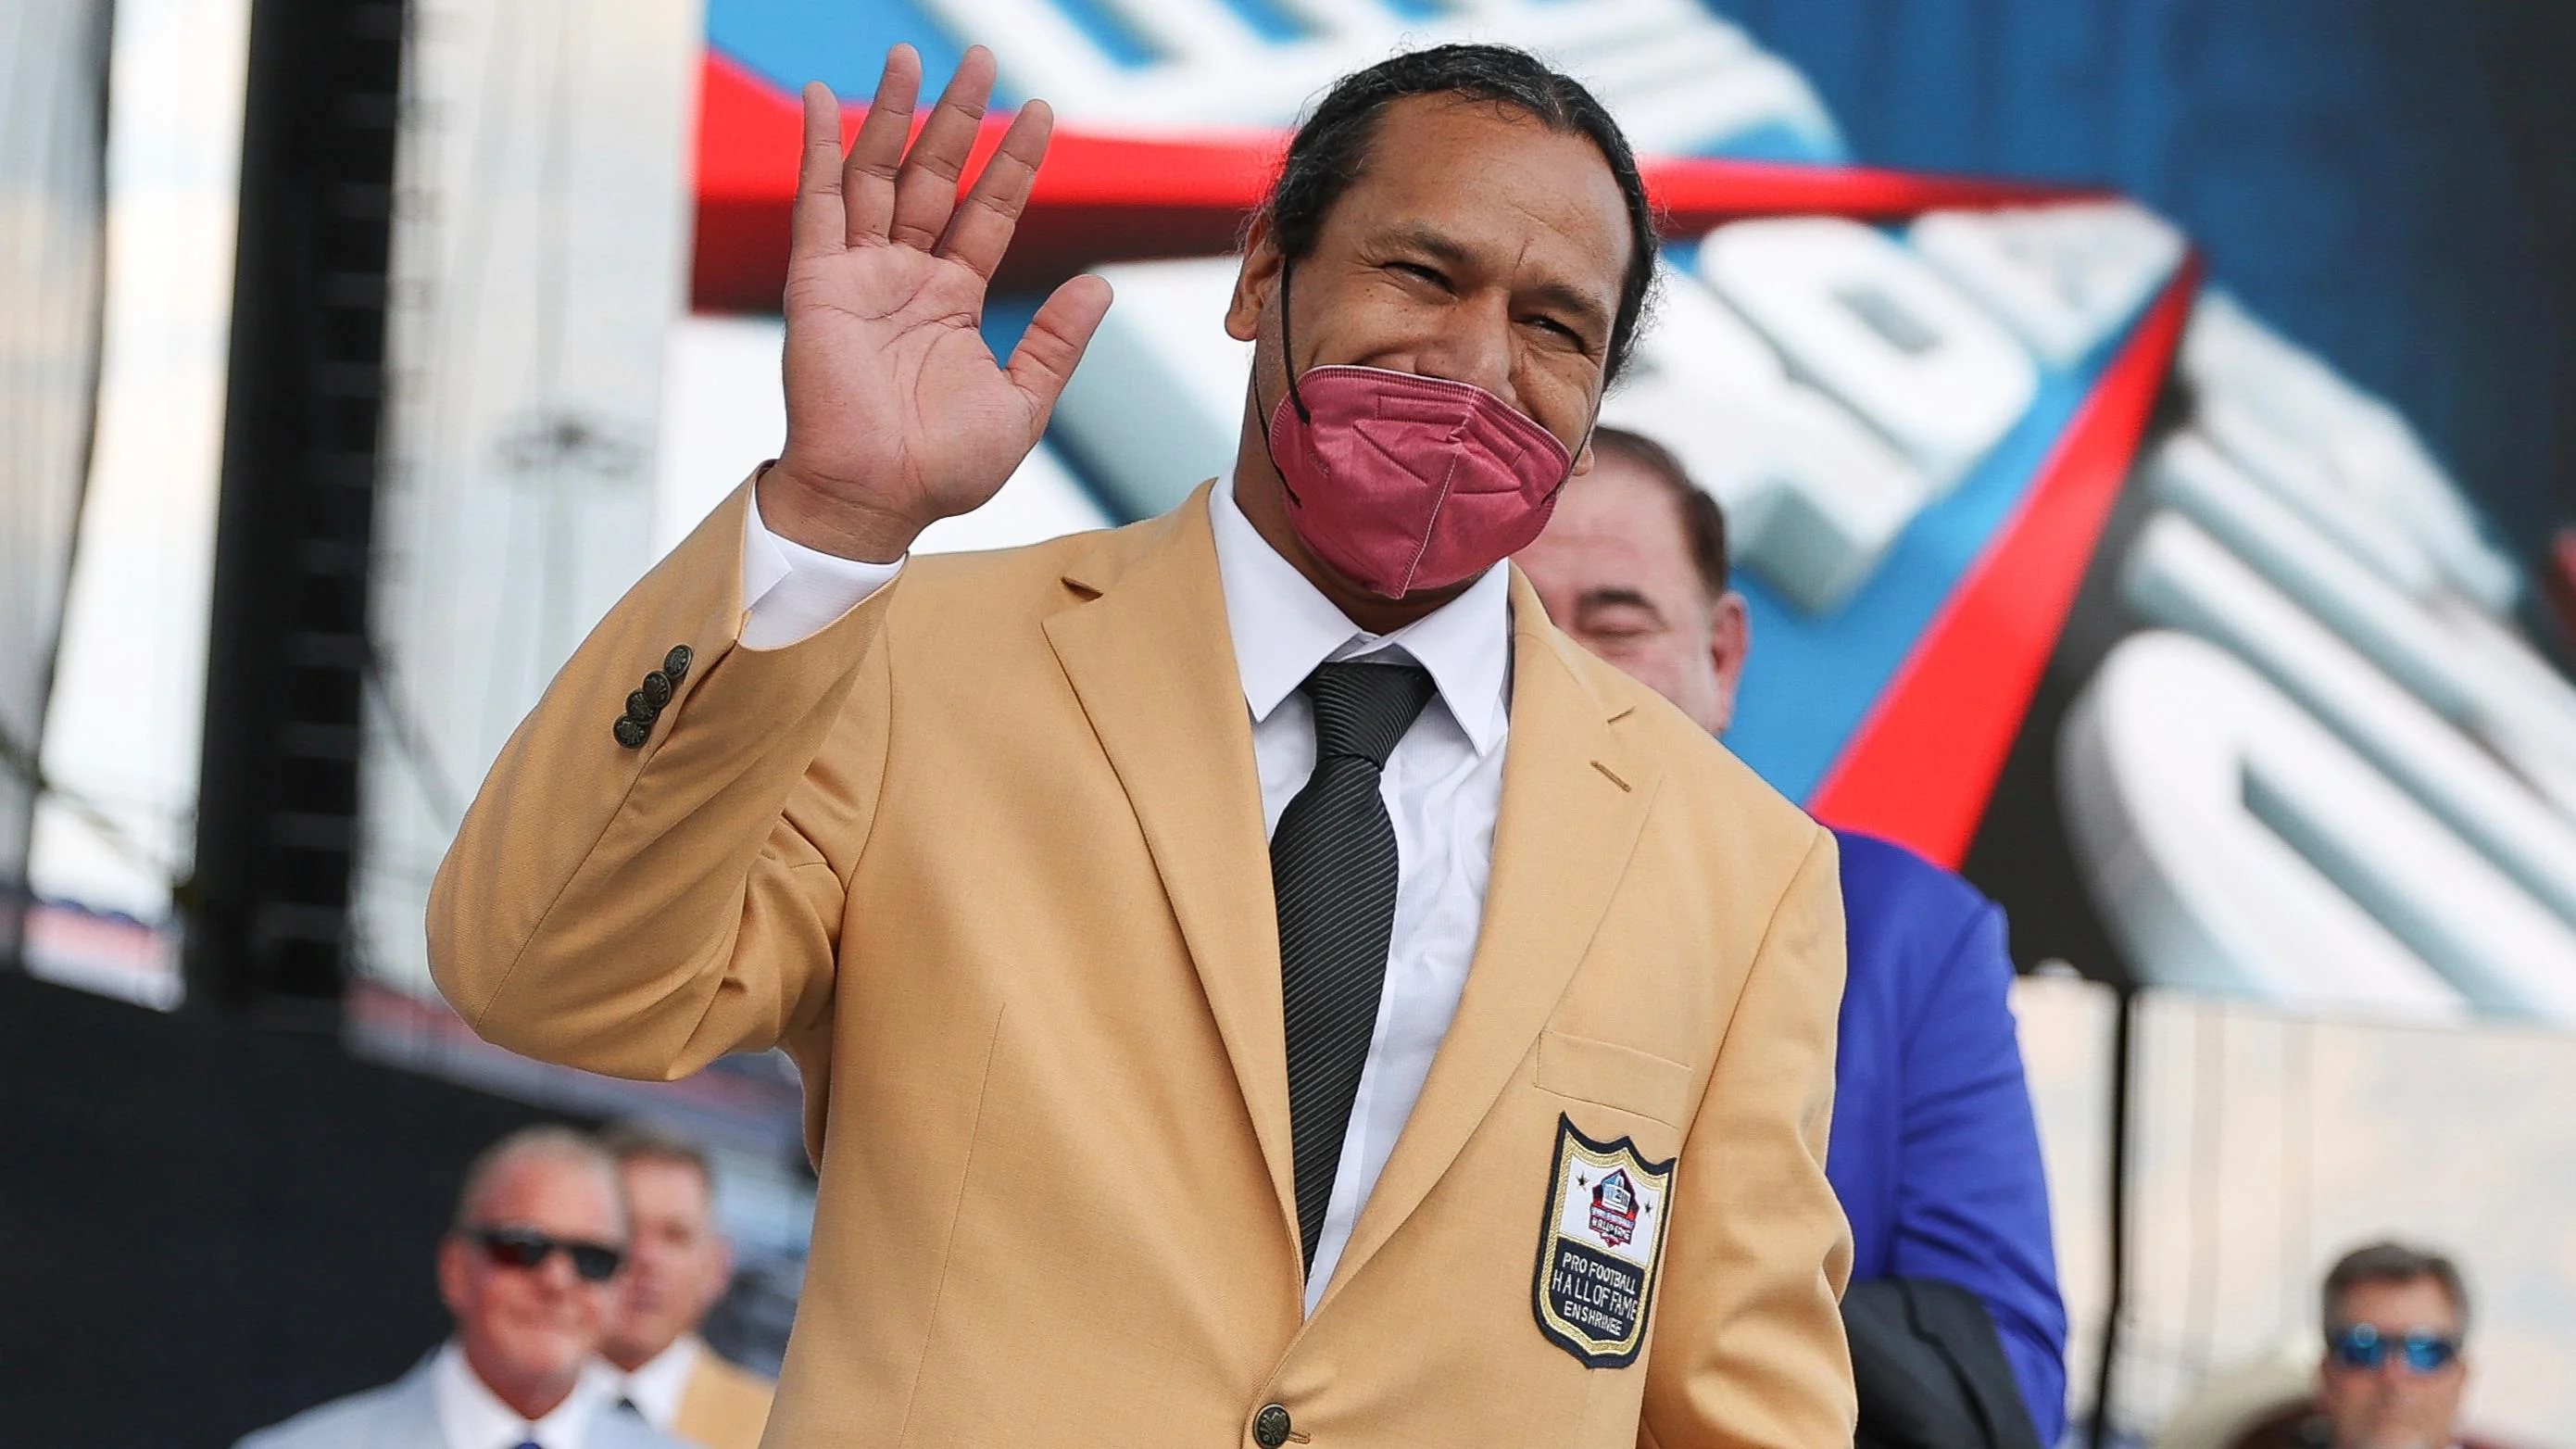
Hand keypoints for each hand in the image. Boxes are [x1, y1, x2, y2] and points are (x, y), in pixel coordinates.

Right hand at [762, 46, 1113, 561]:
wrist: (877, 500)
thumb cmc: (942, 469)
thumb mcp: (1021, 403)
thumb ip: (1056, 342)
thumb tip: (1098, 285)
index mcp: (954, 301)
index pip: (990, 213)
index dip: (1013, 163)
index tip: (1040, 112)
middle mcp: (907, 277)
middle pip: (936, 177)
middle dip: (958, 118)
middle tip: (981, 59)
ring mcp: (861, 275)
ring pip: (879, 175)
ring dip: (894, 115)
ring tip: (912, 57)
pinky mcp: (818, 283)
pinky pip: (817, 204)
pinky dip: (816, 149)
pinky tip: (820, 100)